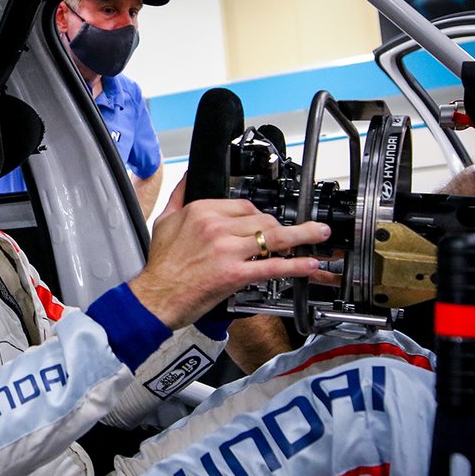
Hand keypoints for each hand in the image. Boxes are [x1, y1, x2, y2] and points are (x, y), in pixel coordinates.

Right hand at [129, 175, 329, 329]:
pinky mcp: (235, 273)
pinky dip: (294, 265)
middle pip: (262, 219)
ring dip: (302, 235)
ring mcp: (227, 250)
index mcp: (202, 210)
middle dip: (280, 227)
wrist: (155, 297)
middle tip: (294, 234)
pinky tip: (308, 264)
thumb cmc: (161, 266)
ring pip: (273, 237)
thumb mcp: (164, 221)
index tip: (268, 222)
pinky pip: (272, 266)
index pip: (243, 205)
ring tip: (319, 234)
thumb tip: (186, 178)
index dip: (260, 215)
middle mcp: (216, 226)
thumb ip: (178, 196)